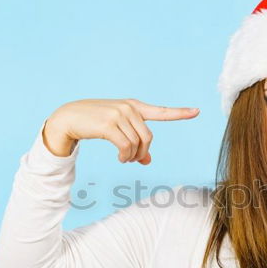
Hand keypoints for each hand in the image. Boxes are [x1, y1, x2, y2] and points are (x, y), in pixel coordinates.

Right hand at [44, 99, 199, 162]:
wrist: (69, 118)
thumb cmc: (95, 123)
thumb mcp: (117, 131)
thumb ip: (135, 142)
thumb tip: (148, 161)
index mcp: (134, 106)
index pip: (161, 111)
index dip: (180, 113)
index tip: (197, 111)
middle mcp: (129, 108)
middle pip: (148, 138)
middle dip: (143, 153)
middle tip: (134, 161)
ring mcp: (119, 114)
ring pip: (137, 144)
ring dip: (132, 157)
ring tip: (123, 159)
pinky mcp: (109, 125)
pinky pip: (126, 147)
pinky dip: (125, 156)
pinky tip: (120, 158)